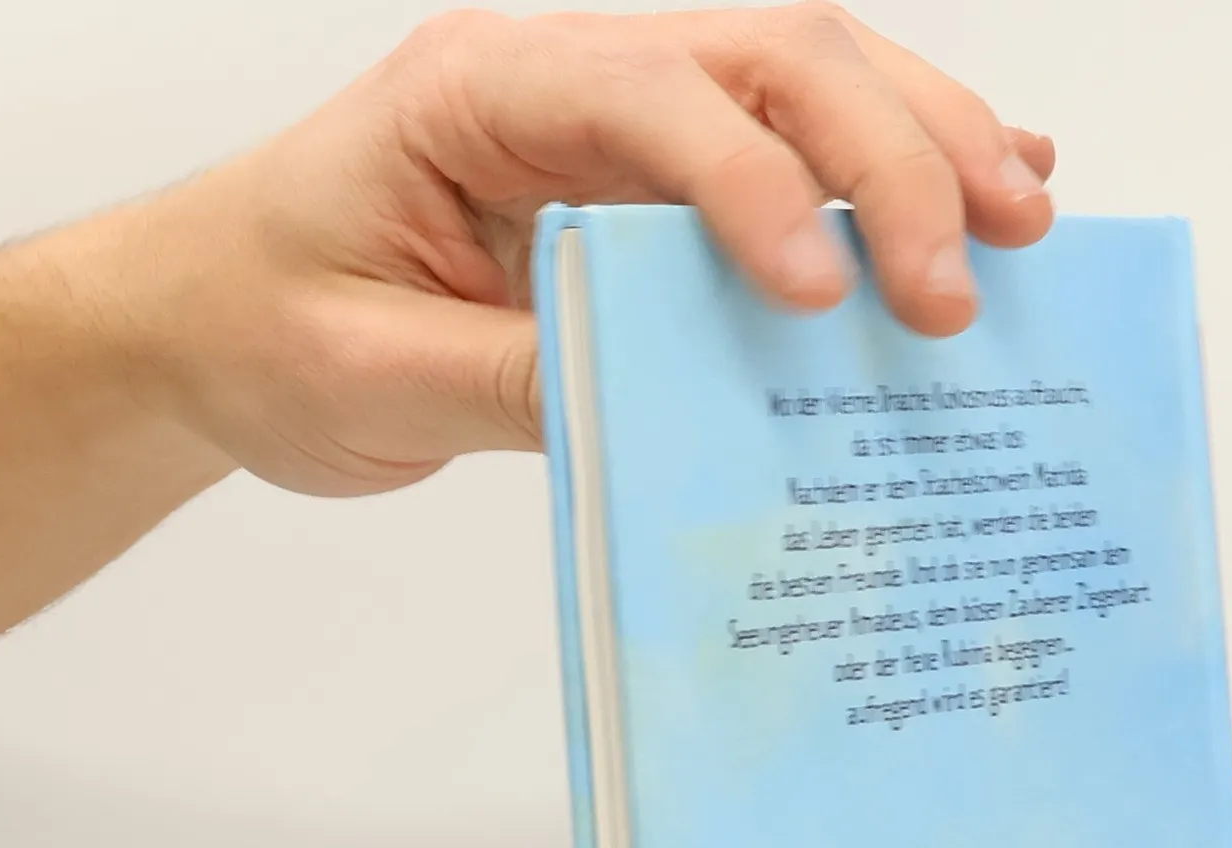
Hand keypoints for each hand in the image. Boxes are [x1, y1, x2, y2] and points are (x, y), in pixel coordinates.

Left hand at [99, 5, 1055, 495]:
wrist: (212, 324)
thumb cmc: (264, 326)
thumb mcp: (369, 374)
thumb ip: (514, 381)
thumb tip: (665, 404)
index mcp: (480, 97)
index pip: (651, 98)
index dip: (755, 186)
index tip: (820, 299)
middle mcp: (569, 86)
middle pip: (770, 60)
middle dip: (887, 157)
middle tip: (965, 280)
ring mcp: (621, 130)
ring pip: (807, 84)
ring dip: (924, 144)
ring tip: (1020, 222)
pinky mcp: (652, 195)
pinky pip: (791, 156)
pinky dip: (894, 165)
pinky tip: (990, 189)